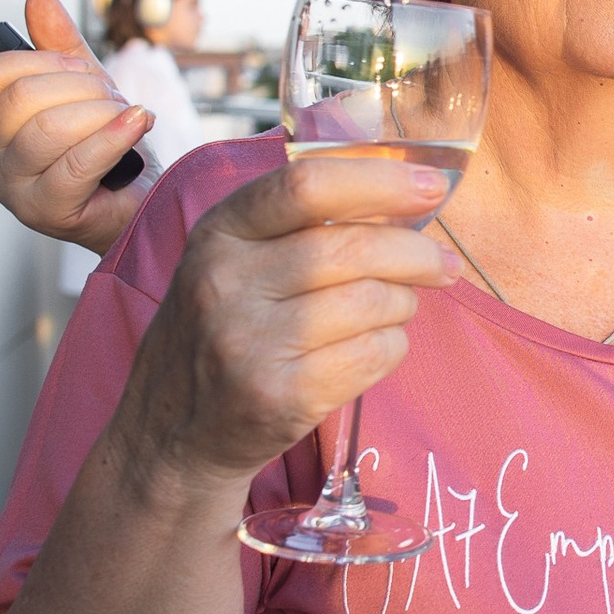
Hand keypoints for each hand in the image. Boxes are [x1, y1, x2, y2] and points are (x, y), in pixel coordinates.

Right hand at [0, 0, 150, 254]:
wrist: (144, 204)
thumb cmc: (112, 149)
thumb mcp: (88, 88)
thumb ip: (61, 46)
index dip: (43, 60)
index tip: (85, 69)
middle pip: (22, 98)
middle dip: (83, 87)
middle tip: (117, 99)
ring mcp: (13, 188)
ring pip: (48, 128)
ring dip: (103, 114)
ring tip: (131, 118)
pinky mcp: (45, 211)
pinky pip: (77, 162)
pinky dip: (115, 136)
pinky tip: (139, 123)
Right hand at [109, 156, 459, 498]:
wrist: (170, 434)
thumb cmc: (220, 332)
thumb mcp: (230, 262)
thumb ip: (298, 223)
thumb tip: (402, 192)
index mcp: (219, 233)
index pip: (306, 185)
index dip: (380, 180)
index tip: (431, 186)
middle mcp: (225, 282)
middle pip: (352, 247)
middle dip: (415, 252)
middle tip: (442, 264)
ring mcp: (250, 342)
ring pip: (372, 301)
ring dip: (403, 303)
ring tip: (394, 309)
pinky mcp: (281, 395)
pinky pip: (374, 354)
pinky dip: (392, 346)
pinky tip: (373, 347)